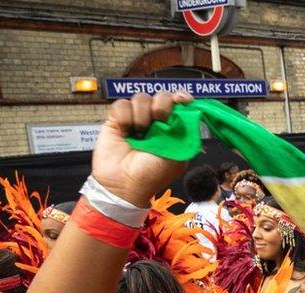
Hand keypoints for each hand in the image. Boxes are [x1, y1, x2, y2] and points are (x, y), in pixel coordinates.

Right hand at [91, 91, 192, 207]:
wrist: (125, 184)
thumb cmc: (153, 174)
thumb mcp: (178, 156)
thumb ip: (185, 133)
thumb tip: (187, 110)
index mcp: (173, 129)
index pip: (179, 103)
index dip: (181, 97)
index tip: (182, 100)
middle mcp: (156, 121)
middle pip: (161, 95)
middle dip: (162, 105)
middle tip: (159, 120)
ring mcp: (136, 119)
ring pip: (141, 97)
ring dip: (142, 114)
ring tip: (140, 134)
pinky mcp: (117, 120)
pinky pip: (121, 104)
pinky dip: (125, 116)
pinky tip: (126, 132)